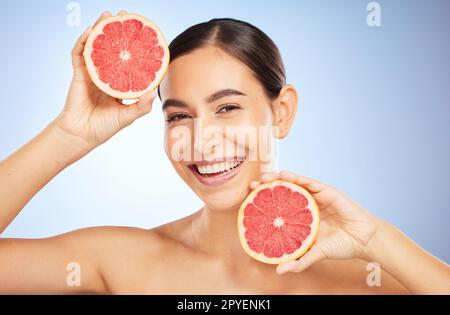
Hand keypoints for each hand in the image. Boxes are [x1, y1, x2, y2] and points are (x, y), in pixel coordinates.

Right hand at [54, 11, 155, 150]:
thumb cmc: (105, 127)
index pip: (128, 61)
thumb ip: (142, 106)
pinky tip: (91, 31)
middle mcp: (106, 75)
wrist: (82, 135)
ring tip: (108, 15)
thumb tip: (154, 92)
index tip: (143, 35)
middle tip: (125, 16)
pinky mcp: (79, 75)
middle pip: (112, 48)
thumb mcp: (128, 116)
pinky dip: (83, 42)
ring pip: (96, 47)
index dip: (135, 48)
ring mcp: (92, 74)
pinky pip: (79, 55)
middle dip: (118, 31)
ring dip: (100, 29)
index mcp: (119, 83)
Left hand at [249, 171, 382, 273]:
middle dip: (265, 189)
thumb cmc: (340, 246)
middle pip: (282, 193)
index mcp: (300, 218)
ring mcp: (315, 196)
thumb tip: (278, 270)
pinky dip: (295, 177)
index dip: (264, 204)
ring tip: (262, 178)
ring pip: (292, 184)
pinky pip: (308, 181)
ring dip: (276, 179)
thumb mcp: (315, 254)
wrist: (363, 240)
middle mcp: (305, 205)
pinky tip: (283, 174)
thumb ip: (298, 262)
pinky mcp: (326, 190)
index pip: (278, 208)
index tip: (248, 203)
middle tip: (250, 187)